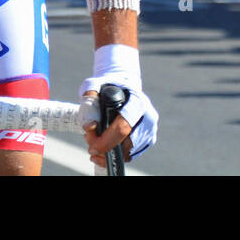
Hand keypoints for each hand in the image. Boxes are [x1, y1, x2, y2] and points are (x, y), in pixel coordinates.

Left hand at [79, 46, 157, 164]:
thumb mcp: (94, 85)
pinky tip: (104, 143)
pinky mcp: (148, 139)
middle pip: (126, 145)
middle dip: (104, 148)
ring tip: (95, 138)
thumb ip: (89, 100)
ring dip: (108, 152)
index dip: (106, 141)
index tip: (92, 147)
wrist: (124, 85)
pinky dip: (116, 153)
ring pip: (127, 152)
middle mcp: (148, 117)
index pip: (123, 127)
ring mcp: (150, 129)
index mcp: (137, 102)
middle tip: (89, 140)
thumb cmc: (108, 85)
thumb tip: (89, 126)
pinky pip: (130, 154)